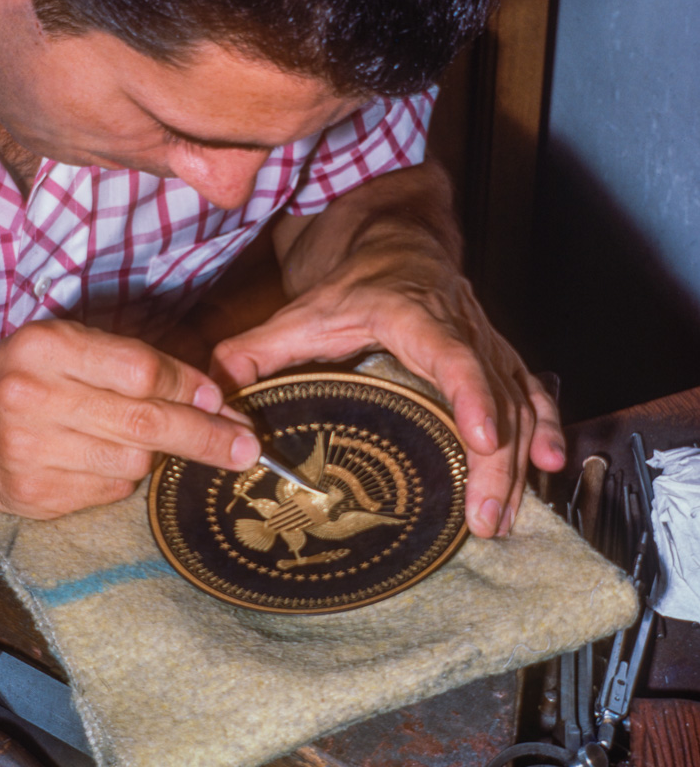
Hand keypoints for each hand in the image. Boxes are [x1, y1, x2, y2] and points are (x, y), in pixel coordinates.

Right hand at [0, 319, 261, 517]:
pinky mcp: (33, 496)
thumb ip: (130, 361)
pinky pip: (108, 491)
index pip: (141, 370)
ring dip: (155, 457)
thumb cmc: (27, 378)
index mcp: (46, 349)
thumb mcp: (67, 346)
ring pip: (132, 463)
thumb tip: (208, 396)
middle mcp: (34, 398)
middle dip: (204, 437)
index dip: (188, 388)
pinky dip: (121, 479)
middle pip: (144, 423)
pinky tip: (103, 462)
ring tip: (147, 444)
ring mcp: (30, 452)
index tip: (220, 401)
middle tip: (245, 447)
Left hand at [211, 261, 564, 538]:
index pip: (450, 355)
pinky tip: (549, 469)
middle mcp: (461, 328)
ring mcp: (486, 345)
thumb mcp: (299, 312)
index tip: (481, 439)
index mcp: (413, 315)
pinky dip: (545, 430)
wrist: (398, 247)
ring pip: (519, 402)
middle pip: (493, 395)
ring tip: (497, 519)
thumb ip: (254, 353)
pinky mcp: (499, 359)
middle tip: (483, 518)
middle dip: (495, 461)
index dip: (470, 396)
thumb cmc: (353, 284)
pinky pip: (532, 394)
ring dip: (515, 464)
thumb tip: (217, 398)